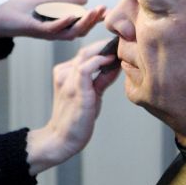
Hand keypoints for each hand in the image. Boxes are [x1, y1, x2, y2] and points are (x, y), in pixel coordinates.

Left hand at [0, 0, 104, 42]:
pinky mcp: (37, 31)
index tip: (108, 10)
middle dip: (94, 21)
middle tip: (104, 10)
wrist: (0, 16)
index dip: (95, 18)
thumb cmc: (22, 8)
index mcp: (61, 24)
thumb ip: (65, 0)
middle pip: (81, 30)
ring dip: (83, 22)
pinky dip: (63, 22)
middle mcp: (57, 32)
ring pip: (71, 32)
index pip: (82, 23)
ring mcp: (47, 33)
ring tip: (94, 12)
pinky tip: (71, 15)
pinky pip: (53, 29)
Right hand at [26, 36, 121, 174]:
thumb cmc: (77, 119)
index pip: (85, 54)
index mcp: (64, 73)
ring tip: (120, 51)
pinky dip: (99, 61)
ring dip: (105, 51)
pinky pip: (86, 68)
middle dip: (106, 45)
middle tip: (124, 45)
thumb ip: (101, 80)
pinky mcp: (75, 90)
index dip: (103, 48)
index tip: (119, 48)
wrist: (61, 139)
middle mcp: (63, 73)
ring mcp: (67, 81)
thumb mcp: (92, 95)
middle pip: (86, 50)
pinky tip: (111, 62)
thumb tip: (117, 66)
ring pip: (86, 55)